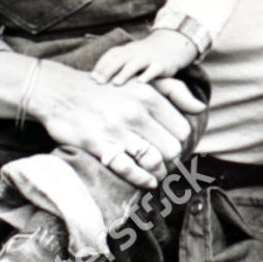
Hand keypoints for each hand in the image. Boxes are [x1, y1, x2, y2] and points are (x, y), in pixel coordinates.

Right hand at [33, 61, 205, 189]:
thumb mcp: (142, 80)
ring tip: (158, 172)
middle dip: (171, 159)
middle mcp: (136, 113)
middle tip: (166, 161)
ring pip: (154, 161)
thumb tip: (201, 107)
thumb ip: (175, 91)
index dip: (180, 140)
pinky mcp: (100, 146)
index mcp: (149, 96)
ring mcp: (117, 131)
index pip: (182, 129)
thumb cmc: (107, 88)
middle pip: (171, 148)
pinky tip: (148, 181)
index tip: (172, 144)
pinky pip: (128, 169)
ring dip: (159, 171)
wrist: (60, 92)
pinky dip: (142, 180)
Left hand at [92, 29, 197, 85]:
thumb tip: (96, 79)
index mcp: (127, 50)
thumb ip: (116, 64)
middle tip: (98, 82)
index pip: (111, 55)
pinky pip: (154, 69)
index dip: (101, 65)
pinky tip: (140, 84)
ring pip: (135, 63)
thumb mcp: (130, 56)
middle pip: (120, 58)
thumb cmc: (146, 56)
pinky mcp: (161, 64)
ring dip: (125, 72)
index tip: (91, 78)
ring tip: (116, 83)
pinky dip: (147, 75)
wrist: (172, 45)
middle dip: (108, 70)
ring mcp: (149, 57)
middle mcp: (136, 52)